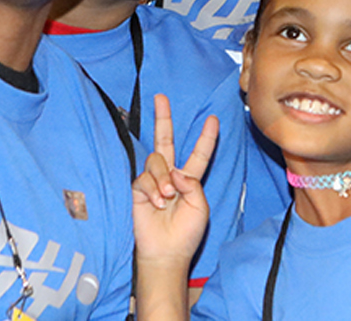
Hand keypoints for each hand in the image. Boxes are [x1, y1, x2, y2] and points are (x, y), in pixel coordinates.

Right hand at [133, 94, 218, 268]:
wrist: (167, 252)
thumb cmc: (186, 233)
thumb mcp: (200, 207)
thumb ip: (192, 184)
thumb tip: (174, 170)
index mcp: (190, 179)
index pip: (198, 153)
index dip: (206, 137)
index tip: (213, 119)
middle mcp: (170, 175)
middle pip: (165, 140)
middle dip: (163, 118)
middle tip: (160, 97)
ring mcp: (153, 181)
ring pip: (156, 160)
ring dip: (162, 178)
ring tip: (166, 198)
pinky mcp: (138, 189)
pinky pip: (143, 177)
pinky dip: (152, 189)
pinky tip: (157, 203)